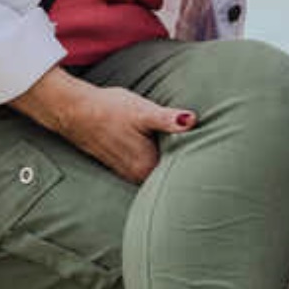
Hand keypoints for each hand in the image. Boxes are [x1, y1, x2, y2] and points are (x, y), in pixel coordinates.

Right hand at [12, 67, 195, 183]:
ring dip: (169, 169)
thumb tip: (192, 120)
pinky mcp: (119, 165)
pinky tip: (162, 153)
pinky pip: (143, 170)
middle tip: (210, 166)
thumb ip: (168, 119)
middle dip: (185, 172)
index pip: (178, 177)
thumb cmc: (110, 108)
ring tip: (193, 161)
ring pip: (155, 175)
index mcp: (145, 166)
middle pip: (168, 179)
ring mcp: (126, 172)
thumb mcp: (143, 111)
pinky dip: (155, 164)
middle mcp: (136, 175)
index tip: (215, 165)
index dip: (196, 170)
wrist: (74, 110)